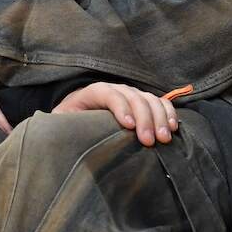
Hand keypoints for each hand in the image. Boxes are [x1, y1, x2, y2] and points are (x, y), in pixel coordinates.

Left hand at [52, 82, 177, 146]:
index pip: (108, 93)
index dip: (120, 107)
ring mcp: (131, 96)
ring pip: (149, 99)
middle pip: (133, 96)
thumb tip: (59, 131)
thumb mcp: (61, 123)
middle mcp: (114, 90)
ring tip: (163, 138)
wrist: (80, 121)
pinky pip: (160, 103)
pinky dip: (168, 113)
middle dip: (144, 118)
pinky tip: (173, 128)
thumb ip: (61, 124)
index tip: (128, 126)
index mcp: (91, 93)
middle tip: (149, 141)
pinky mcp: (143, 104)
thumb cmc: (70, 125)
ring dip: (159, 117)